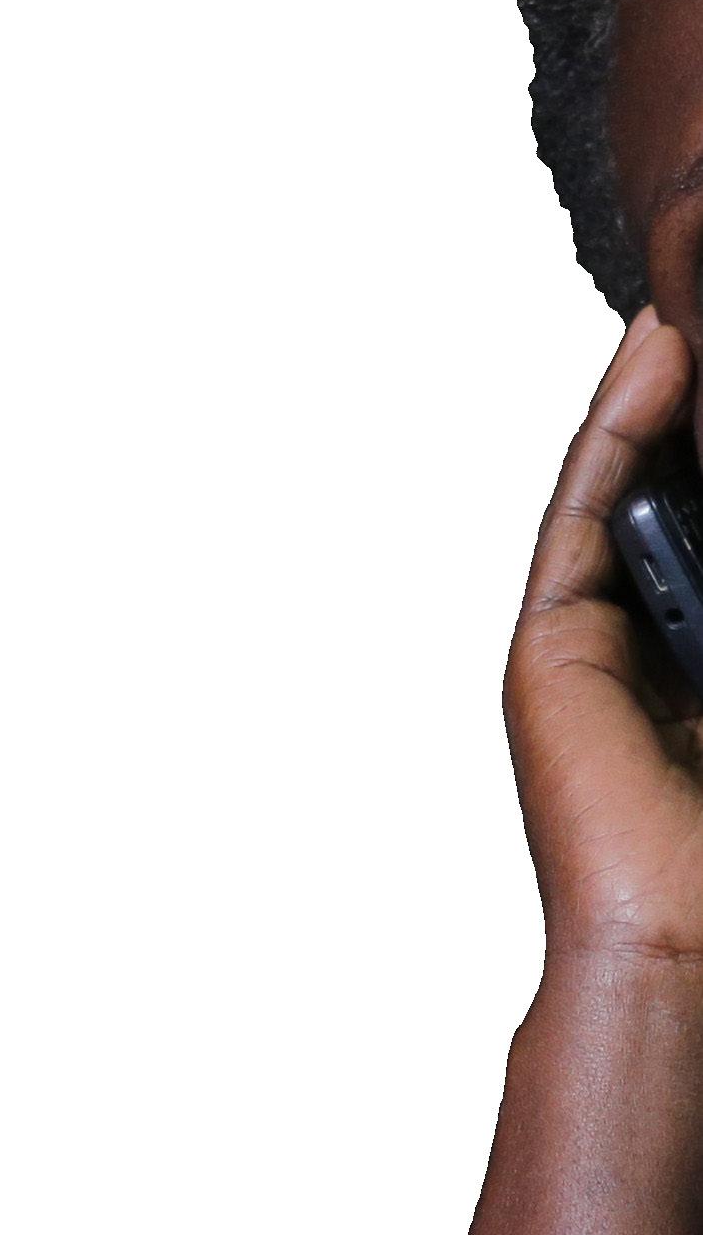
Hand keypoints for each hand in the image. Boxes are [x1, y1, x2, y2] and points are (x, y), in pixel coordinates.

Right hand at [505, 307, 702, 966]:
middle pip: (683, 490)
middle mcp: (648, 647)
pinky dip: (619, 425)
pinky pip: (586, 506)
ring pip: (632, 482)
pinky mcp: (547, 642)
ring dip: (664, 388)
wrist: (679, 936)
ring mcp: (588, 644)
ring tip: (696, 297)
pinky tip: (656, 349)